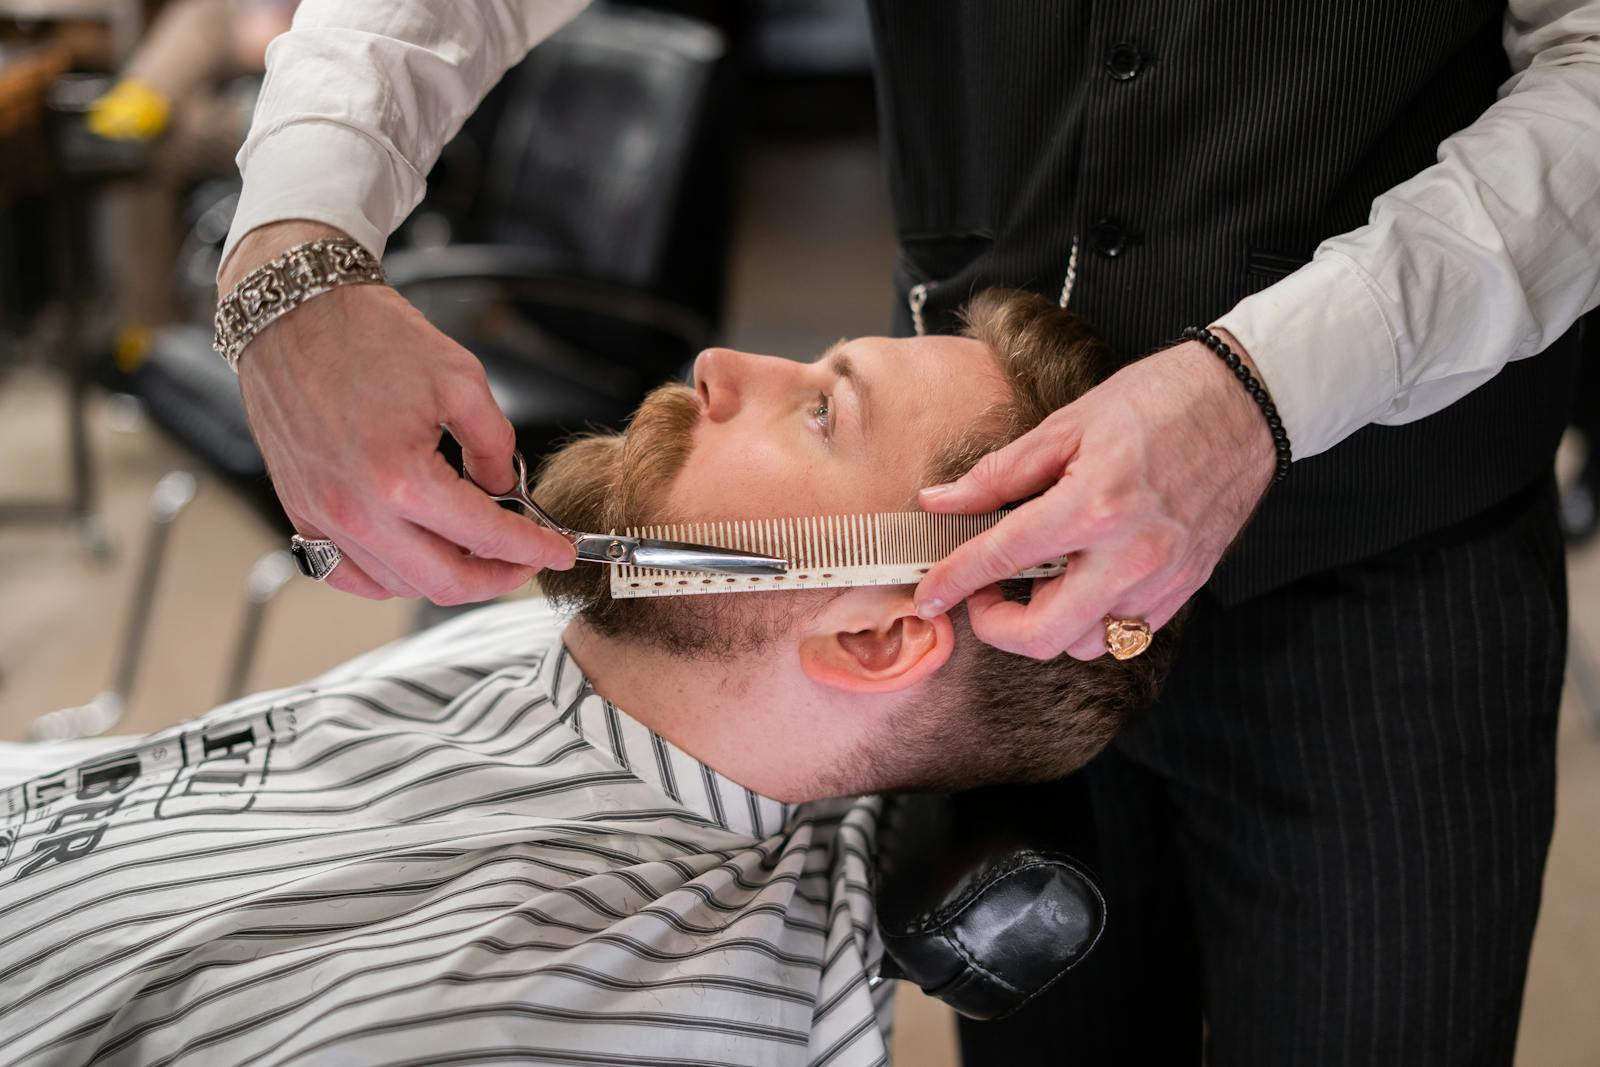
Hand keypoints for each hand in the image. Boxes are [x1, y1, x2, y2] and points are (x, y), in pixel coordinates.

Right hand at [221, 221, 575, 602]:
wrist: (295, 313)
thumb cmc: (370, 337)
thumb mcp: (460, 379)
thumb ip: (495, 444)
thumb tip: (505, 489)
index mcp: (401, 478)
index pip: (486, 536)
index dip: (533, 549)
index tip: (559, 551)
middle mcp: (356, 510)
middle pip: (445, 582)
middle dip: (498, 578)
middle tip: (524, 560)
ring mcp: (322, 516)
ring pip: (399, 585)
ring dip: (447, 577)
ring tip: (475, 550)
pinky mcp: (299, 512)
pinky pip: (348, 575)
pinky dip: (390, 577)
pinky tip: (418, 555)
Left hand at [913, 330, 1276, 658]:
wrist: (1244, 403)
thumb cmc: (1158, 402)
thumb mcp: (1066, 426)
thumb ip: (998, 475)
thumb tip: (941, 502)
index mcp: (1094, 505)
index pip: (1003, 558)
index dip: (954, 580)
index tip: (929, 595)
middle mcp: (1131, 555)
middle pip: (1043, 635)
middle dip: (997, 626)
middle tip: (984, 593)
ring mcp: (1163, 579)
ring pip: (1084, 644)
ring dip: (1049, 622)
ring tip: (1043, 575)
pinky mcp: (1185, 590)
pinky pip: (1124, 633)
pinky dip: (1092, 618)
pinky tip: (1083, 577)